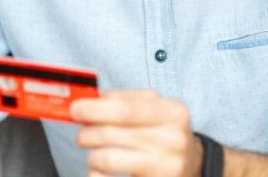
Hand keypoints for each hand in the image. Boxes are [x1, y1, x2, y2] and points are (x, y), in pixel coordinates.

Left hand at [72, 89, 203, 176]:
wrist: (192, 164)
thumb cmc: (166, 133)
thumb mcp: (156, 110)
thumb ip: (126, 101)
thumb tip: (89, 99)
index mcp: (172, 111)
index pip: (124, 108)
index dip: (94, 108)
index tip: (75, 108)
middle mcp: (172, 138)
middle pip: (112, 132)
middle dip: (87, 132)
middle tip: (81, 133)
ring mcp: (165, 164)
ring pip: (108, 157)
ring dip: (91, 153)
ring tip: (94, 150)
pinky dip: (96, 174)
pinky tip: (97, 170)